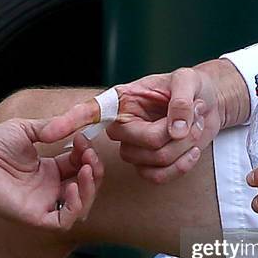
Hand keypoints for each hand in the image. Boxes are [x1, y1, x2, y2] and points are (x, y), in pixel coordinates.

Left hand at [0, 118, 103, 229]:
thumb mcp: (26, 129)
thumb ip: (52, 127)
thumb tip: (76, 124)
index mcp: (48, 170)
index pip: (79, 167)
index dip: (86, 154)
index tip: (82, 139)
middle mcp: (49, 189)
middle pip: (85, 187)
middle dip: (94, 170)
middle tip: (88, 155)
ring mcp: (43, 204)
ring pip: (80, 206)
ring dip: (90, 188)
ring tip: (86, 168)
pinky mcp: (35, 217)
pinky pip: (64, 220)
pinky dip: (75, 206)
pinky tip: (71, 187)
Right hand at [40, 59, 248, 182]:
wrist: (209, 105)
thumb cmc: (194, 86)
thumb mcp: (189, 81)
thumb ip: (180, 102)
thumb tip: (175, 129)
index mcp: (123, 100)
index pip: (90, 111)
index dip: (68, 122)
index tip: (48, 133)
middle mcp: (124, 125)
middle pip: (133, 144)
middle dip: (168, 134)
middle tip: (190, 115)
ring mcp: (136, 147)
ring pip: (148, 162)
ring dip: (179, 149)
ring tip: (193, 127)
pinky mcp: (150, 163)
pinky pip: (157, 177)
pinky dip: (179, 167)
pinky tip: (191, 151)